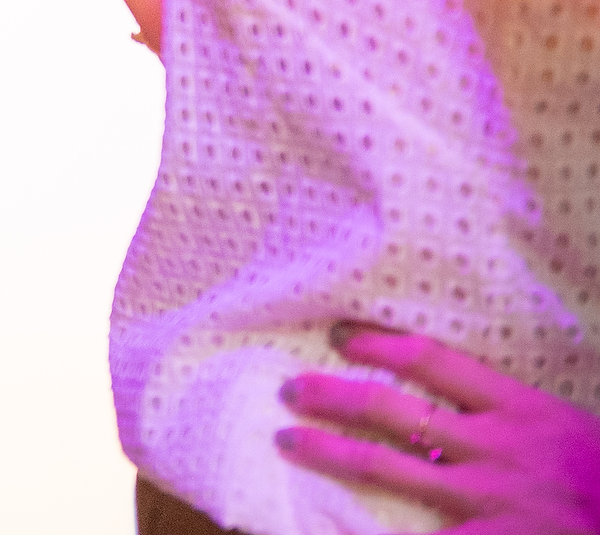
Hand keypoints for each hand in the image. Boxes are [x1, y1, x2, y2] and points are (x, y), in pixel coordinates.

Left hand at [277, 324, 599, 531]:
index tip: (339, 336)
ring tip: (288, 441)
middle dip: (334, 395)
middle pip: (393, 408)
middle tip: (291, 388)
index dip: (380, 344)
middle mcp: (493, 446)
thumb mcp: (562, 429)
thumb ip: (508, 415)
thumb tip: (445, 399)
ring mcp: (485, 496)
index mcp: (519, 409)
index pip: (434, 361)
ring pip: (387, 465)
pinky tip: (328, 524)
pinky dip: (363, 531)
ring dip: (330, 451)